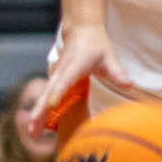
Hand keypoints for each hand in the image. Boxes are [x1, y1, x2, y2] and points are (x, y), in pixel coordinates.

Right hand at [31, 22, 132, 137]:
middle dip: (40, 110)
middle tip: (34, 128)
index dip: (58, 93)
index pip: (65, 81)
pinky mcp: (55, 79)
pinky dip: (41, 109)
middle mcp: (62, 71)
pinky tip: (38, 125)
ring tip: (33, 133)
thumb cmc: (96, 44)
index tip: (52, 105)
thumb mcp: (109, 56)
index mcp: (74, 65)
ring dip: (38, 113)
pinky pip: (47, 96)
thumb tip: (129, 84)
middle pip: (48, 92)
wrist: (81, 29)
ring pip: (44, 96)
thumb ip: (117, 72)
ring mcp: (56, 75)